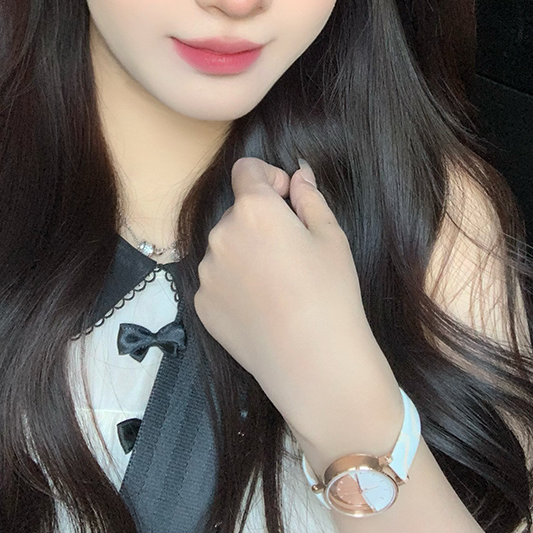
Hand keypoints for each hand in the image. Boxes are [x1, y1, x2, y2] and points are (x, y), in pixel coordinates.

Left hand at [193, 157, 383, 433]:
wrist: (313, 362)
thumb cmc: (330, 293)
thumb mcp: (331, 237)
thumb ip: (309, 198)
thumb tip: (298, 174)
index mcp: (253, 209)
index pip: (246, 170)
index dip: (269, 178)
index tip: (288, 200)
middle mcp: (220, 234)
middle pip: (236, 211)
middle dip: (259, 220)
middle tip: (292, 253)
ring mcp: (207, 271)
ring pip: (226, 247)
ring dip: (245, 252)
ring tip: (278, 286)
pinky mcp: (201, 304)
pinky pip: (217, 280)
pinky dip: (235, 285)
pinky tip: (263, 307)